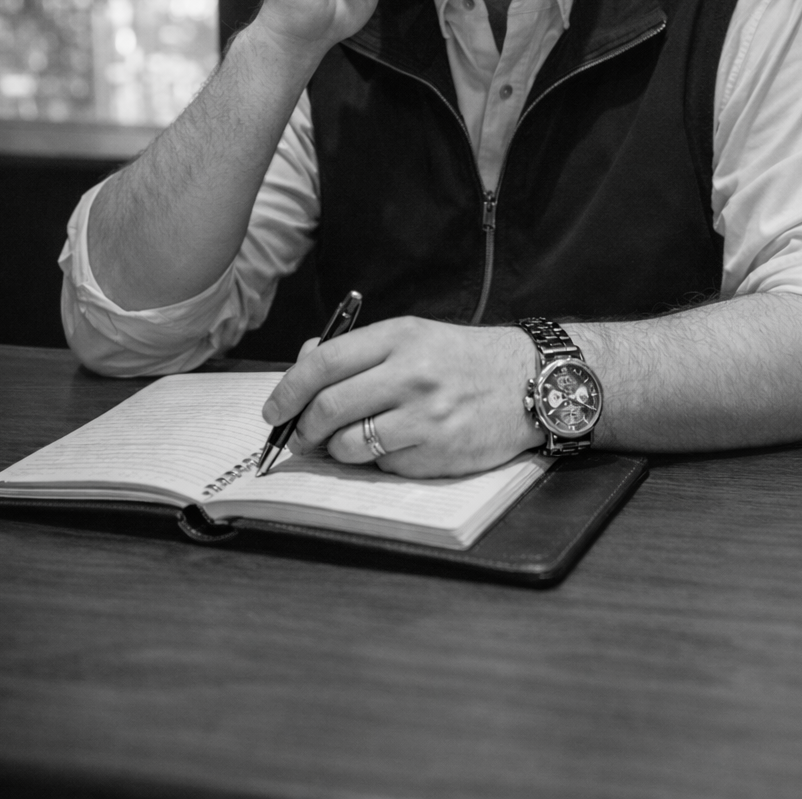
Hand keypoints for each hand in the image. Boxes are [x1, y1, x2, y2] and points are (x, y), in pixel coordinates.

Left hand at [262, 317, 541, 476]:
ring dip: (337, 449)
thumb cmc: (462, 358)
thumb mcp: (413, 336)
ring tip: (349, 441)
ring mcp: (425, 415)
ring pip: (349, 444)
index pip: (324, 362)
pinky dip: (378, 460)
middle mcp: (410, 373)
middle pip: (328, 407)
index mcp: (399, 336)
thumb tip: (303, 367)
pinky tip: (397, 444)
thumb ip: (358, 350)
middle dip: (303, 428)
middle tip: (300, 436)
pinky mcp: (438, 451)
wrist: (528, 380)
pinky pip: (384, 464)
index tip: (274, 410)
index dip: (288, 389)